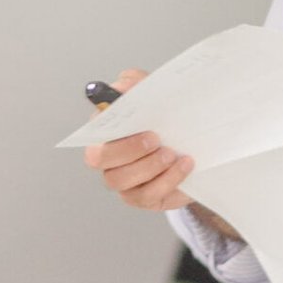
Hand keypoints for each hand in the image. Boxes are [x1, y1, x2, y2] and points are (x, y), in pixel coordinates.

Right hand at [85, 70, 237, 238]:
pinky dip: (168, 180)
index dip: (106, 130)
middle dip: (128, 149)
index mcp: (104, 133)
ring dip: (149, 167)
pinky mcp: (145, 198)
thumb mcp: (151, 94)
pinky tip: (185, 165)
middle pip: (101, 161)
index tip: (132, 122)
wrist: (192, 144)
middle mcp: (108, 161)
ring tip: (171, 153)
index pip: (91, 135)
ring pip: (123, 181)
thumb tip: (123, 84)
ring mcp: (124, 183)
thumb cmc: (163, 119)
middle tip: (155, 139)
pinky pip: (149, 196)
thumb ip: (134, 83)